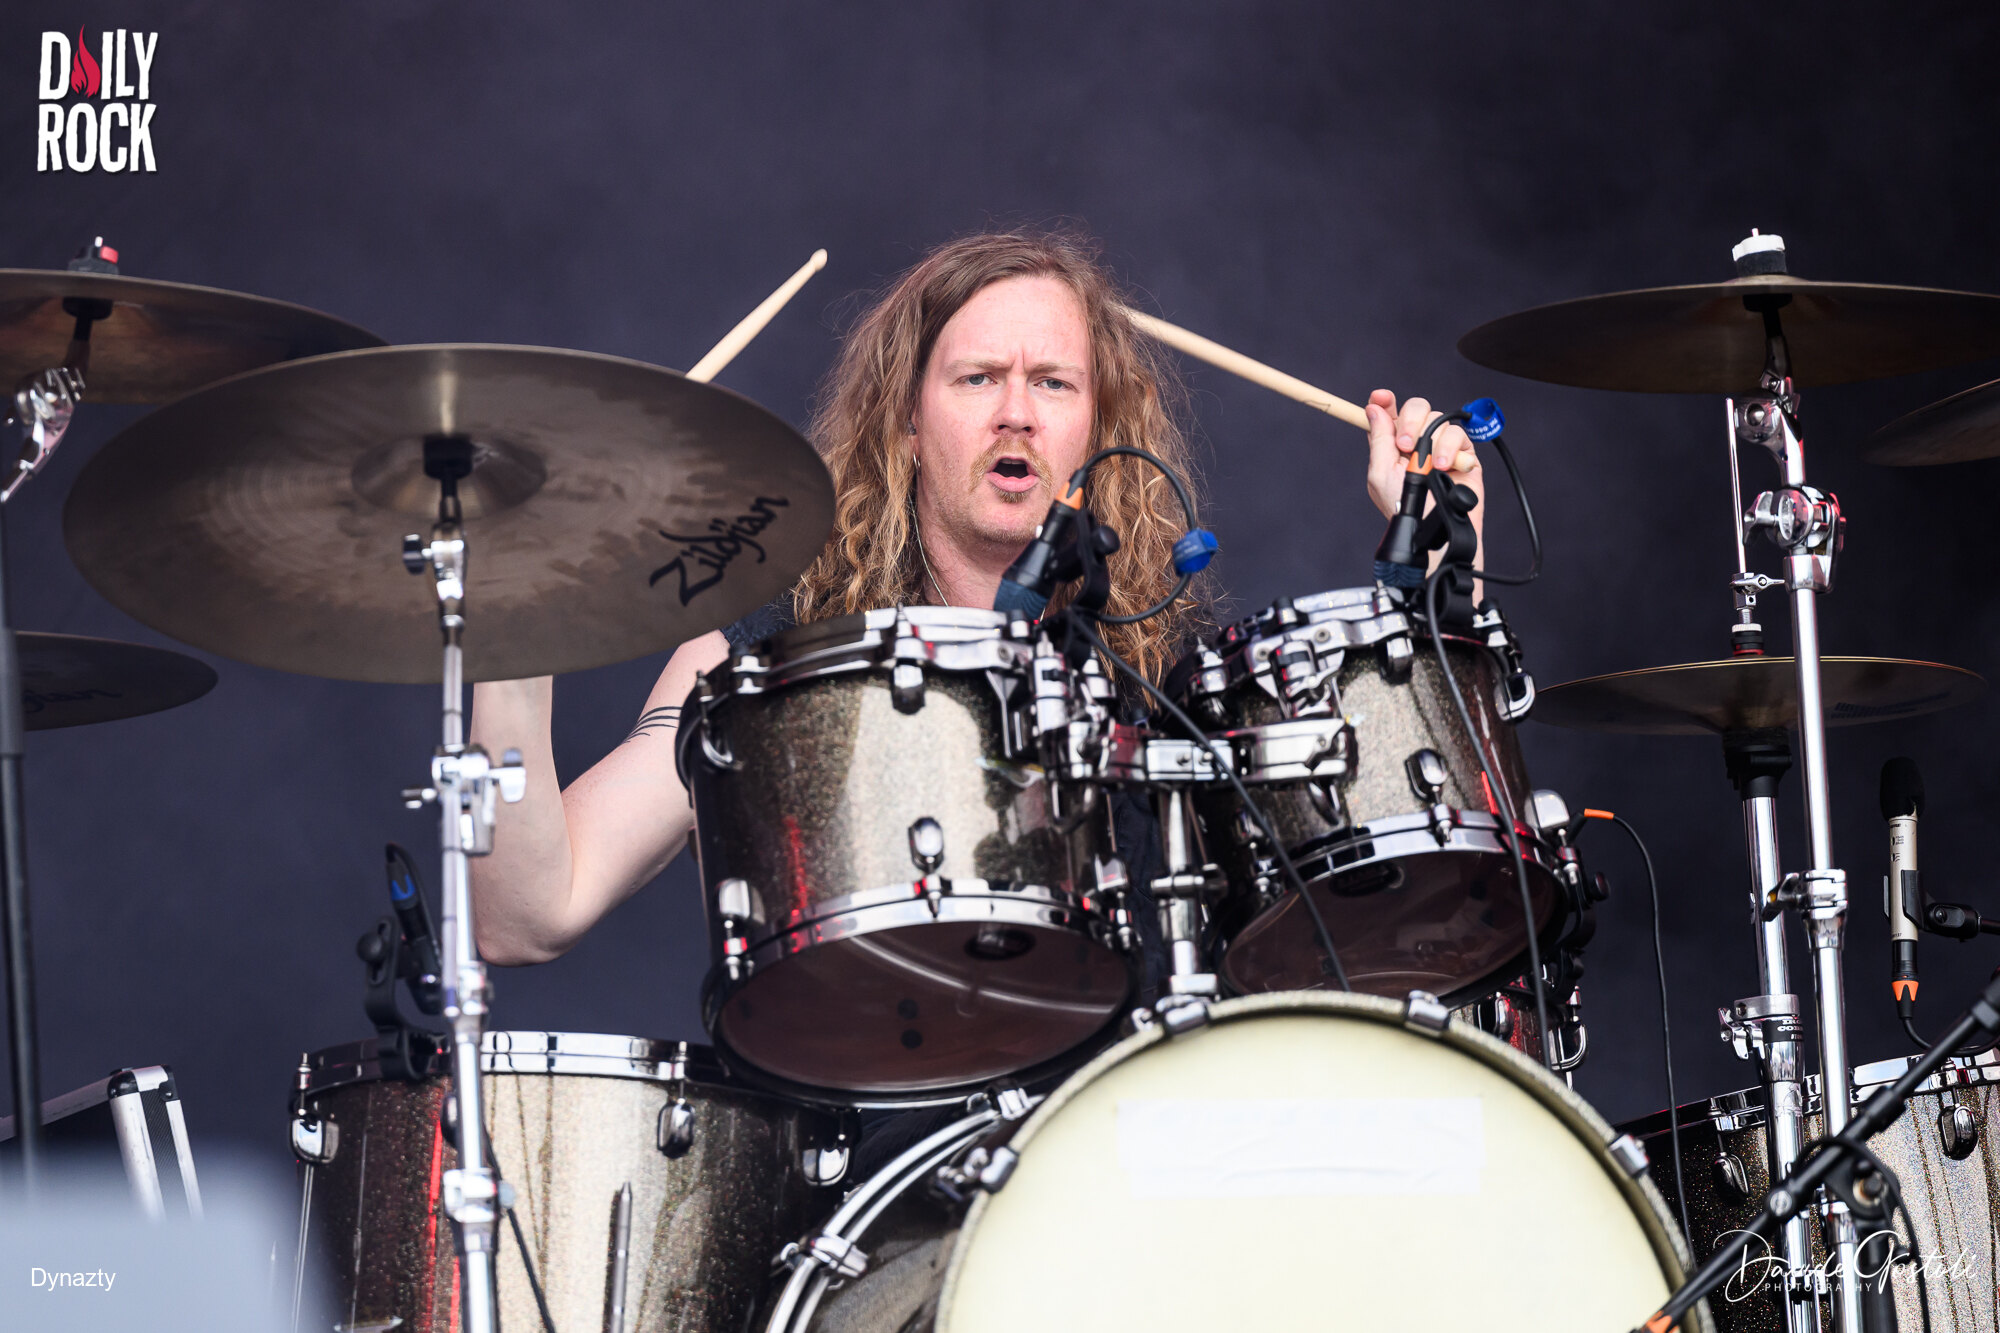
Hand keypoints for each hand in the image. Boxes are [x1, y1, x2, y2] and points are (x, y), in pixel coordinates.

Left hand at [1364, 389, 1482, 519]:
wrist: (1434, 528)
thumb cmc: (1405, 508)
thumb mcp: (1380, 473)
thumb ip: (1379, 438)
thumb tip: (1373, 408)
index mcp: (1393, 447)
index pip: (1389, 414)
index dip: (1385, 402)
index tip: (1382, 397)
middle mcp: (1417, 443)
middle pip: (1416, 408)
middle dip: (1410, 420)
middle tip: (1405, 444)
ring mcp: (1440, 447)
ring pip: (1438, 419)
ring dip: (1431, 440)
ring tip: (1428, 466)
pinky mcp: (1462, 454)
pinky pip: (1458, 434)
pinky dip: (1449, 448)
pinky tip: (1444, 467)